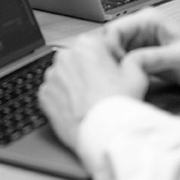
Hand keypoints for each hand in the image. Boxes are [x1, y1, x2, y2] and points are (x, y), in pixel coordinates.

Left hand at [38, 33, 149, 150]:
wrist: (103, 134)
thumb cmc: (119, 105)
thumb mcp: (136, 76)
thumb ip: (134, 60)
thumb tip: (133, 58)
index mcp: (86, 44)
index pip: (98, 46)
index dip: (109, 60)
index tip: (114, 72)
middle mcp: (64, 56)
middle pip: (79, 60)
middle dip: (89, 71)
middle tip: (103, 90)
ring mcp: (51, 75)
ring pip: (64, 76)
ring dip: (74, 84)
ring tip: (91, 101)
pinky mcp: (43, 95)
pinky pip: (54, 92)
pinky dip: (63, 99)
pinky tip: (78, 108)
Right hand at [103, 8, 179, 94]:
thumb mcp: (178, 58)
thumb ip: (154, 57)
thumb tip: (129, 61)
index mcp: (148, 19)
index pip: (115, 29)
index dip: (109, 47)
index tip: (111, 67)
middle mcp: (139, 27)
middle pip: (110, 40)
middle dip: (108, 57)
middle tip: (110, 77)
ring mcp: (139, 41)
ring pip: (113, 52)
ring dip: (113, 66)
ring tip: (116, 81)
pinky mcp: (140, 55)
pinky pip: (122, 61)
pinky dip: (120, 71)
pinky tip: (123, 81)